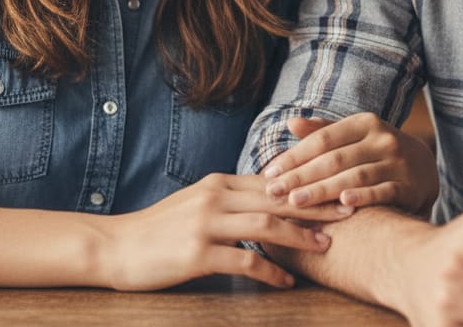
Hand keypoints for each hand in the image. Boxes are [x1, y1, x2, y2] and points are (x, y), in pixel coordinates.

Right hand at [99, 173, 347, 290]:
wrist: (116, 247)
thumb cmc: (160, 229)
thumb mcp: (197, 203)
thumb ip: (231, 199)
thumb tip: (269, 199)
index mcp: (219, 182)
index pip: (273, 181)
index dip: (307, 187)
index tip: (335, 193)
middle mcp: (216, 196)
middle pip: (277, 198)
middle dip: (314, 207)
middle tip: (346, 215)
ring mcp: (206, 223)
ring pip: (266, 224)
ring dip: (299, 237)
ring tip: (325, 248)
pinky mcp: (198, 253)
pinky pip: (244, 260)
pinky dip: (270, 270)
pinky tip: (285, 282)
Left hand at [263, 112, 438, 214]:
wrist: (424, 167)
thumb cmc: (376, 151)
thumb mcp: (353, 135)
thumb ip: (322, 131)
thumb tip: (291, 123)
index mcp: (364, 122)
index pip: (322, 139)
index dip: (295, 156)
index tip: (269, 172)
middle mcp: (382, 138)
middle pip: (334, 159)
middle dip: (301, 176)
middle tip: (273, 191)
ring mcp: (397, 162)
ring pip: (354, 176)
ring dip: (322, 190)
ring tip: (296, 202)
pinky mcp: (409, 186)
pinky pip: (383, 191)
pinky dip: (363, 197)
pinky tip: (342, 204)